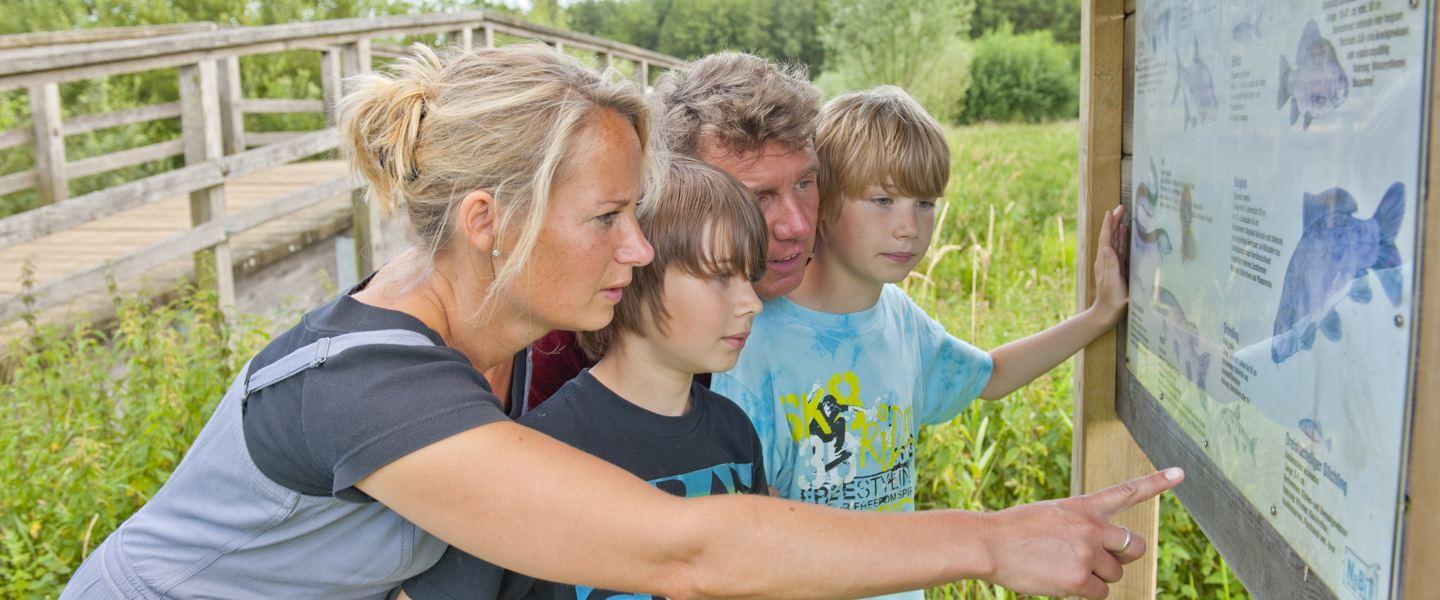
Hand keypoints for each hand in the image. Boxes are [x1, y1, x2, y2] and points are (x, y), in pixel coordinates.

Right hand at [979, 468, 1183, 598]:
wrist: (989, 543)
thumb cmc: (1013, 531)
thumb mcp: (1051, 515)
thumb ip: (1081, 527)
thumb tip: (1103, 558)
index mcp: (1084, 506)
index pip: (1127, 491)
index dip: (1157, 482)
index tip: (1181, 472)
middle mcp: (1092, 526)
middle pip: (1135, 547)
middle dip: (1123, 558)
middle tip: (1099, 562)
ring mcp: (1088, 552)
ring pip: (1115, 574)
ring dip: (1097, 577)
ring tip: (1064, 569)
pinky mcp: (1080, 578)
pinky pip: (1101, 593)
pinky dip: (1086, 593)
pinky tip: (1062, 582)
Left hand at [1091, 204, 1129, 322]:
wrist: (1107, 313)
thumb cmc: (1112, 300)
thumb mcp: (1112, 282)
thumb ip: (1111, 265)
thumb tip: (1107, 247)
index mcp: (1104, 261)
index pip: (1106, 239)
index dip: (1109, 225)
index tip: (1111, 211)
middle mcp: (1106, 260)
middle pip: (1109, 236)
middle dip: (1114, 222)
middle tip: (1120, 208)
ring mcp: (1111, 263)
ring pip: (1114, 241)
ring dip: (1118, 228)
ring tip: (1122, 215)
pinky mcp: (1117, 267)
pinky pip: (1119, 249)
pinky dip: (1121, 239)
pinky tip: (1124, 232)